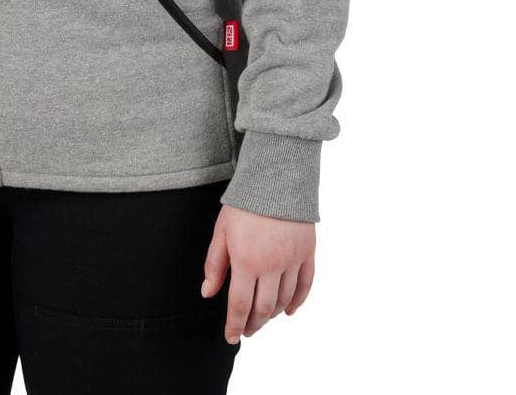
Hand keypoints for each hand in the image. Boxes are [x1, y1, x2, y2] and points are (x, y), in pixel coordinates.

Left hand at [202, 204, 314, 343]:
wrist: (276, 179)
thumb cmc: (244, 203)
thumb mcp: (221, 231)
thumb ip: (215, 264)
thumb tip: (207, 292)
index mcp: (247, 261)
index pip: (239, 305)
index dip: (234, 325)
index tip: (230, 337)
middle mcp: (272, 266)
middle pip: (263, 308)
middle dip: (253, 324)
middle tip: (246, 331)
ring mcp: (292, 261)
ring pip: (284, 300)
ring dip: (272, 314)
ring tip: (262, 318)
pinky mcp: (307, 253)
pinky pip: (305, 286)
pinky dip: (297, 302)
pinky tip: (288, 311)